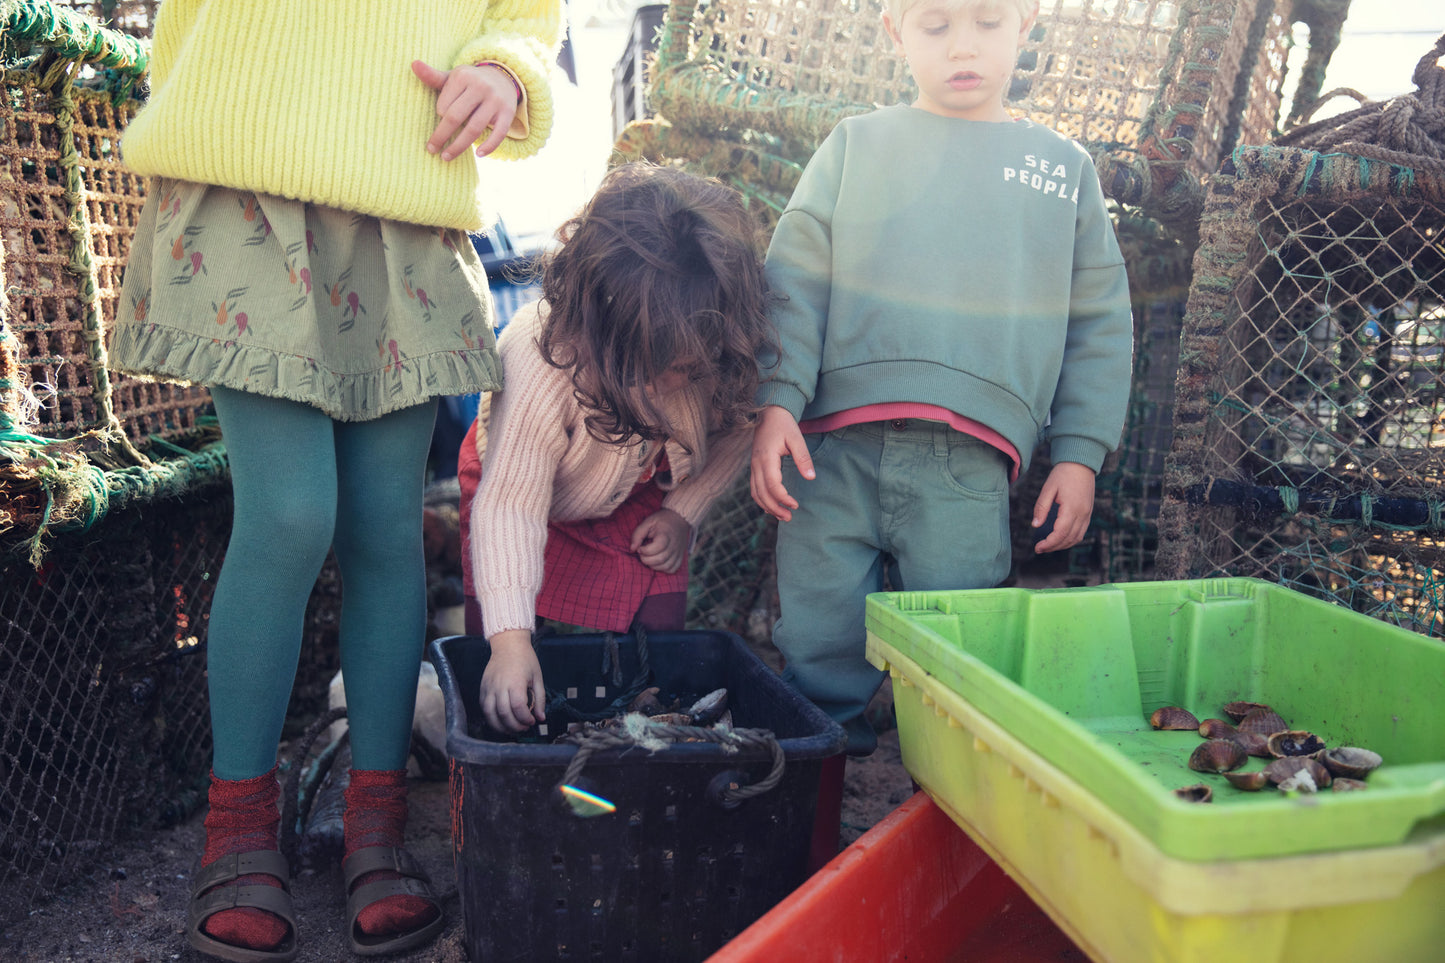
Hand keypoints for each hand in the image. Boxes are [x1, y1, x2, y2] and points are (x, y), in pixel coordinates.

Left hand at [411, 60, 518, 159]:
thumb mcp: (452, 77)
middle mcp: (480, 87)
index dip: (439, 115)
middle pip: (456, 117)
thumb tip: (413, 64)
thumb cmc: (469, 82)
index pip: (444, 104)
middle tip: (431, 149)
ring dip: (459, 146)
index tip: (440, 118)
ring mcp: (495, 101)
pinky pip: (499, 133)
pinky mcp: (507, 113)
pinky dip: (489, 146)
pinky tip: (478, 154)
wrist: (502, 78)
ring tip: (446, 157)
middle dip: (441, 135)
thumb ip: (432, 76)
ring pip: (474, 128)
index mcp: (463, 76)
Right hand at [480, 629, 545, 731]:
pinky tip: (501, 722)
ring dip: (501, 727)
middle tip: (524, 728)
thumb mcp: (538, 677)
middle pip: (504, 713)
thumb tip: (541, 718)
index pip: (518, 707)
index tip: (532, 721)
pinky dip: (491, 718)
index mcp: (515, 682)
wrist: (508, 644)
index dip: (526, 719)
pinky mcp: (483, 688)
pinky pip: (484, 708)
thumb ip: (540, 699)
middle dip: (515, 726)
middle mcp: (499, 686)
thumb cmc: (525, 659)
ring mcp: (489, 687)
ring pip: (490, 714)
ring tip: (512, 730)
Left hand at [631, 508, 690, 573]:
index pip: (657, 548)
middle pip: (660, 559)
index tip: (640, 548)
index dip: (645, 550)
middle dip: (646, 560)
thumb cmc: (661, 521)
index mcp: (666, 535)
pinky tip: (657, 562)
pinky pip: (672, 569)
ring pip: (666, 566)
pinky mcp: (680, 557)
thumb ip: (638, 534)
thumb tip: (632, 549)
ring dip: (653, 565)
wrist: (679, 519)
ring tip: (649, 558)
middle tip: (642, 554)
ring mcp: (678, 552)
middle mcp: (674, 545)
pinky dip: (663, 569)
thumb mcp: (647, 522)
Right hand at [750, 405, 813, 520]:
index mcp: (766, 457)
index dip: (783, 498)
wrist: (770, 413)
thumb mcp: (797, 439)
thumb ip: (803, 459)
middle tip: (789, 517)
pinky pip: (754, 487)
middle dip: (774, 508)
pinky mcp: (754, 467)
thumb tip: (811, 478)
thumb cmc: (784, 425)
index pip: (771, 484)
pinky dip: (762, 499)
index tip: (795, 505)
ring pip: (755, 492)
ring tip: (782, 516)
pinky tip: (773, 506)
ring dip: (767, 506)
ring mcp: (753, 466)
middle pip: (761, 493)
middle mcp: (756, 464)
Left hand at [1032, 461, 1095, 553]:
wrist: (1081, 463)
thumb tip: (1035, 525)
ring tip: (1048, 545)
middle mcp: (1082, 514)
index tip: (1037, 547)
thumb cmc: (1063, 474)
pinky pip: (1082, 531)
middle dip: (1054, 547)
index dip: (1049, 544)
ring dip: (1063, 545)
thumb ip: (1041, 508)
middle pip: (1069, 539)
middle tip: (1039, 549)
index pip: (1061, 533)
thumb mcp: (1048, 488)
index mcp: (1072, 508)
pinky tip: (1060, 539)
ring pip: (1077, 538)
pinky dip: (1071, 539)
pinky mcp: (1088, 512)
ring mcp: (1087, 514)